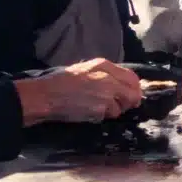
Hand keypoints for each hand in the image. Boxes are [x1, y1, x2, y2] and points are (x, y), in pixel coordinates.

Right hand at [16, 58, 143, 123]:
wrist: (46, 95)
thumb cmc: (60, 82)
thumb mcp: (85, 69)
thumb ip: (104, 74)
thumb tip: (120, 84)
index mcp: (104, 65)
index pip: (132, 76)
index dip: (135, 88)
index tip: (132, 95)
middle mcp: (109, 78)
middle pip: (133, 93)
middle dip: (129, 102)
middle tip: (121, 106)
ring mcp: (107, 93)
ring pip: (122, 106)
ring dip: (113, 110)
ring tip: (97, 108)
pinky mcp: (101, 108)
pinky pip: (109, 115)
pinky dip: (102, 116)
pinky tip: (90, 112)